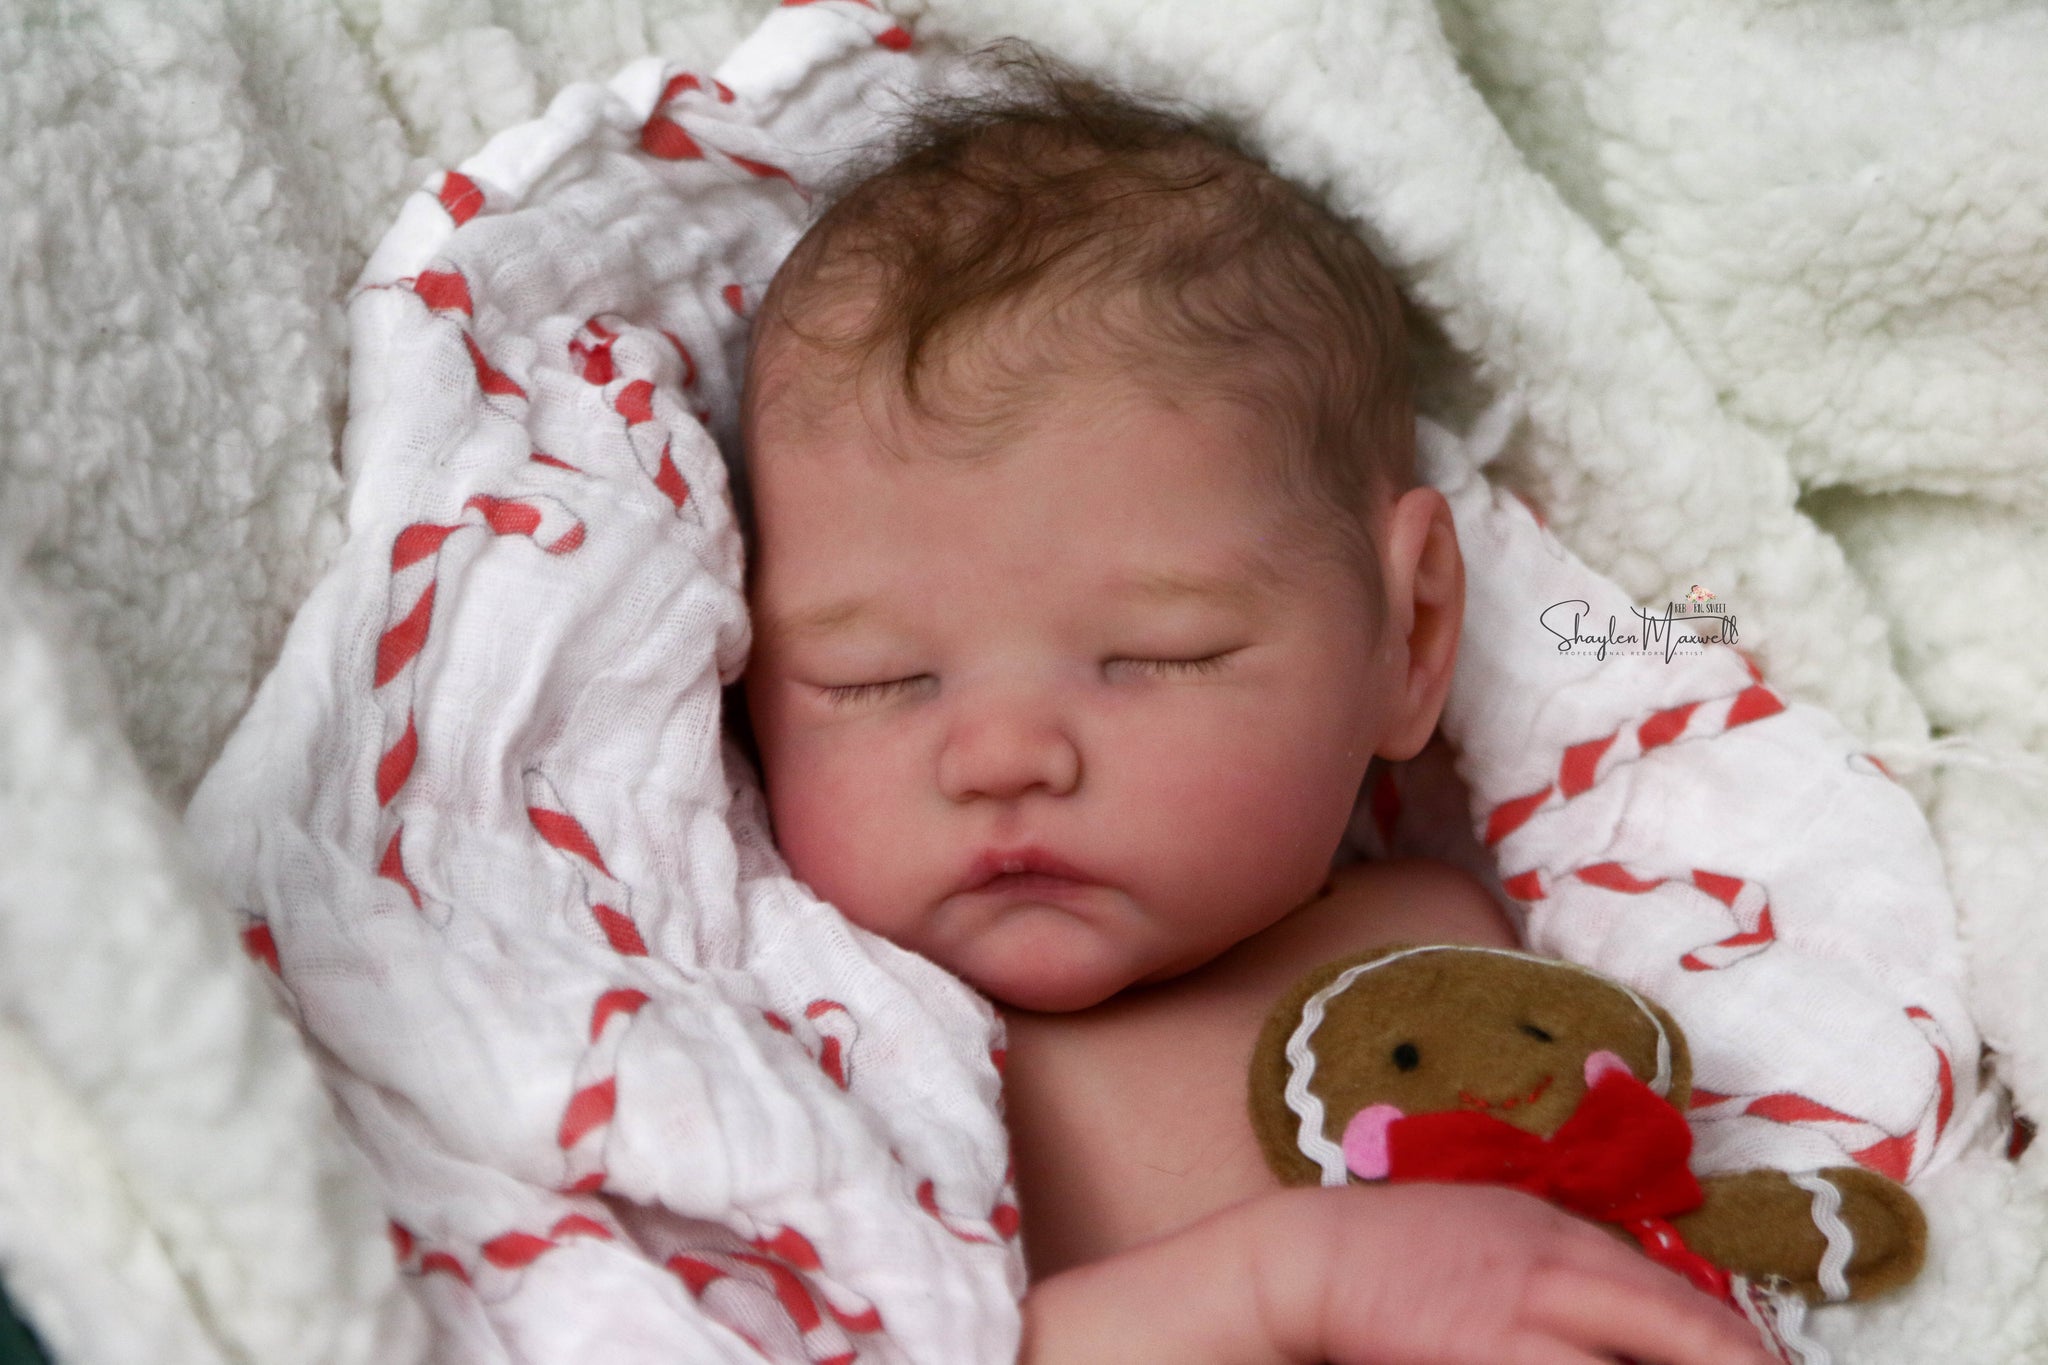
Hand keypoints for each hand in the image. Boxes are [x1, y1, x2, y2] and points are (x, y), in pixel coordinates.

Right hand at [1259, 1182, 1780, 1364]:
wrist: (1311, 1259)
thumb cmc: (1394, 1251)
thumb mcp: (1489, 1228)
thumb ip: (1558, 1260)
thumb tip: (1635, 1307)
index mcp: (1559, 1233)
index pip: (1672, 1295)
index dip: (1734, 1343)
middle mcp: (1556, 1267)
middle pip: (1678, 1327)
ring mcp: (1524, 1316)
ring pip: (1633, 1362)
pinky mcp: (1486, 1353)